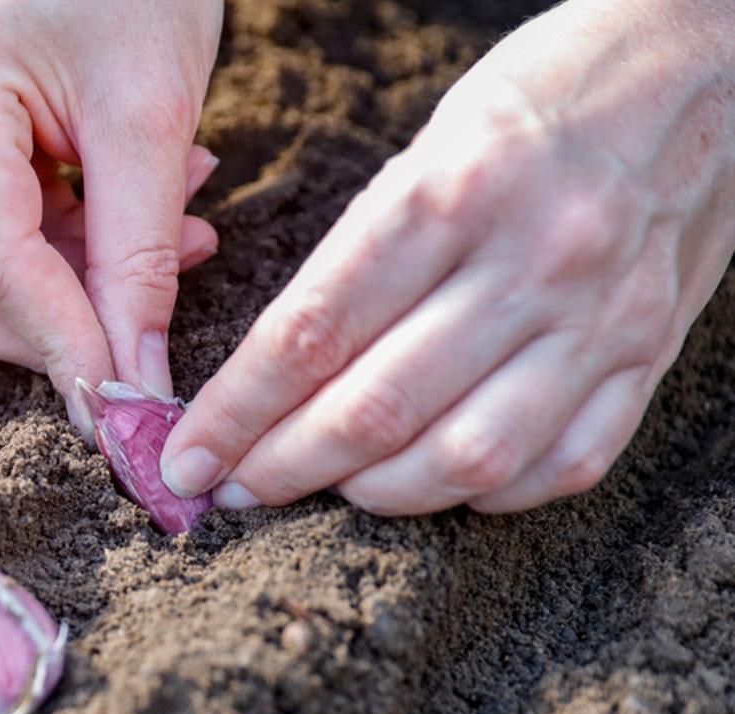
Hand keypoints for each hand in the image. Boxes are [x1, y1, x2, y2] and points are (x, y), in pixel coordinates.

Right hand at [0, 0, 225, 432]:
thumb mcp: (156, 113)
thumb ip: (141, 255)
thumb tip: (134, 380)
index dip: (59, 346)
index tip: (124, 411)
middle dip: (43, 330)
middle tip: (139, 340)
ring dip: (53, 287)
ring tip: (168, 241)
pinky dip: (45, 244)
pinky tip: (122, 213)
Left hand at [161, 0, 734, 514]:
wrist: (703, 62)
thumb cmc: (537, 99)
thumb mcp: (427, 142)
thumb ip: (359, 257)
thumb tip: (272, 374)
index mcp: (454, 189)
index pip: (314, 332)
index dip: (237, 412)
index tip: (186, 456)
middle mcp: (533, 259)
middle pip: (378, 409)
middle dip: (282, 468)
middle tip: (229, 492)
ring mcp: (603, 317)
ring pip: (465, 458)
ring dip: (372, 495)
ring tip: (322, 488)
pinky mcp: (651, 355)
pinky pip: (559, 466)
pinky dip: (481, 494)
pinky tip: (432, 483)